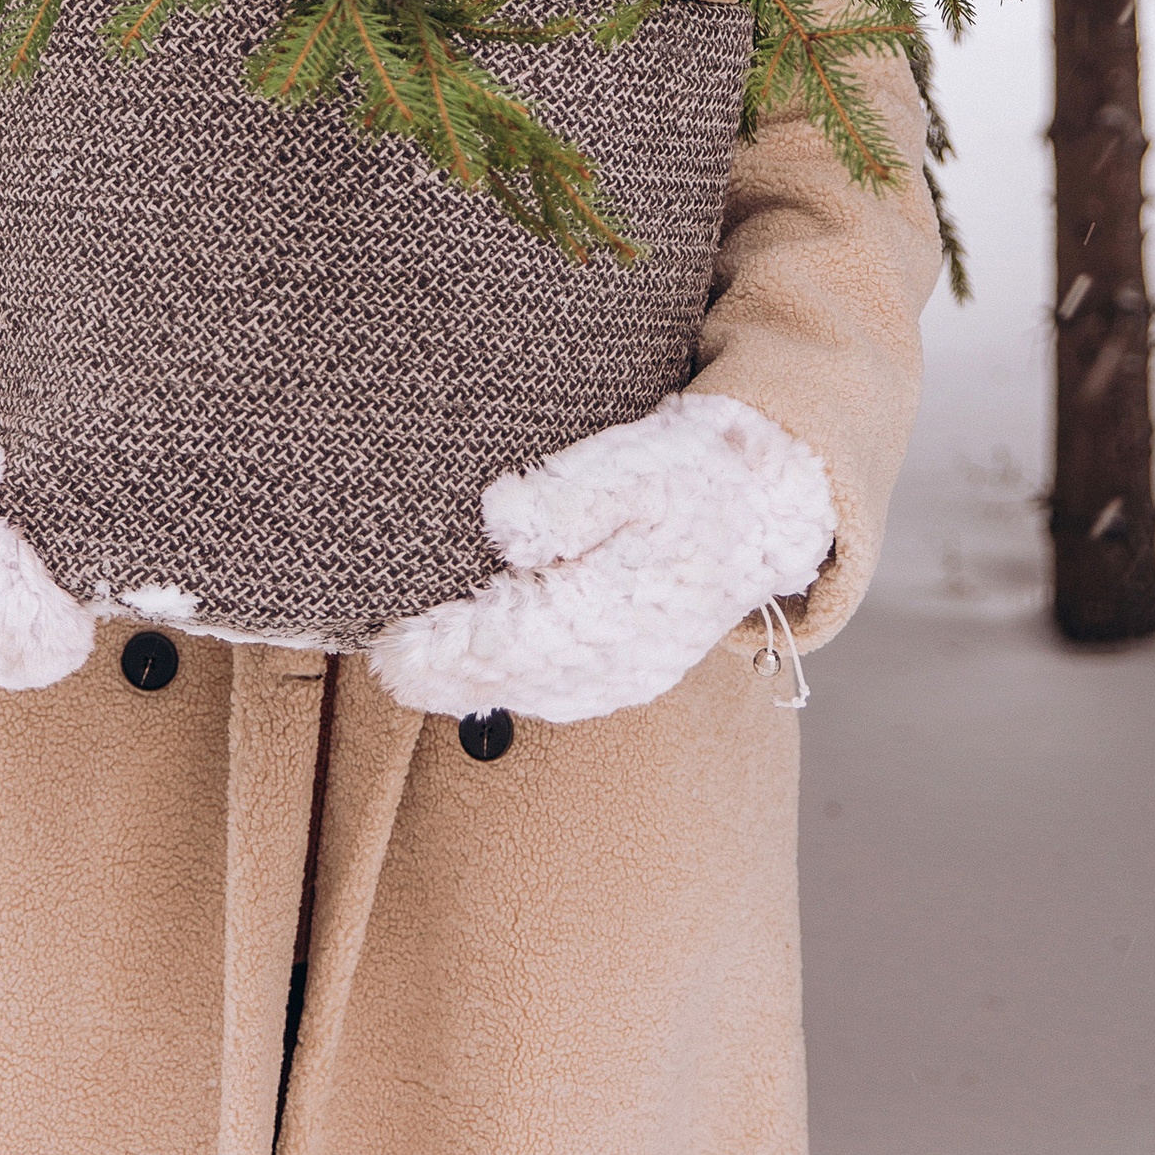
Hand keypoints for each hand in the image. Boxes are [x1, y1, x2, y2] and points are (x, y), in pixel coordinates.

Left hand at [369, 391, 834, 727]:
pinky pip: (563, 692)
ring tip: (415, 668)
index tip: (391, 647)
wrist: (768, 502)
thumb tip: (500, 521)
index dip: (448, 648)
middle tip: (385, 661)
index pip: (516, 639)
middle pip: (517, 676)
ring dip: (473, 683)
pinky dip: (513, 685)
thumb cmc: (696, 470)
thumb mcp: (639, 462)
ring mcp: (633, 670)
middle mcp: (625, 654)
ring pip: (536, 691)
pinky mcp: (636, 669)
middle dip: (447, 672)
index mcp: (620, 603)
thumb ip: (570, 495)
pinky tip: (478, 671)